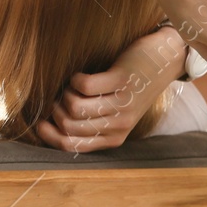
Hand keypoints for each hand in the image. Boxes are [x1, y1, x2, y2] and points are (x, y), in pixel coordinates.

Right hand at [38, 26, 184, 151]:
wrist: (165, 59)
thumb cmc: (134, 85)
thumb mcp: (116, 112)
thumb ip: (92, 122)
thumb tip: (54, 125)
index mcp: (114, 137)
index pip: (73, 146)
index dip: (50, 136)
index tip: (40, 123)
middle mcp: (119, 125)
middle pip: (69, 126)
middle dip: (56, 110)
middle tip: (62, 97)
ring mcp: (122, 104)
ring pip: (74, 108)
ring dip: (66, 94)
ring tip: (74, 86)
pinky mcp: (121, 82)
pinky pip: (83, 86)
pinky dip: (76, 78)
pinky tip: (82, 75)